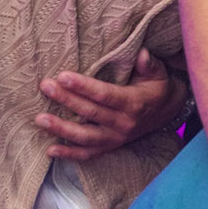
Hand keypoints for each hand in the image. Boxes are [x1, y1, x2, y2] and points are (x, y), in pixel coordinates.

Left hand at [35, 49, 185, 160]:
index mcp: (134, 103)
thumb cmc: (157, 88)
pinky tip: (50, 150)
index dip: (84, 87)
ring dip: (62, 129)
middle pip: (90, 113)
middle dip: (66, 100)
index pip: (105, 95)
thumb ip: (149, 64)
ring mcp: (116, 138)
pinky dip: (70, 154)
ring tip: (40, 119)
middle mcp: (124, 123)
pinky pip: (89, 154)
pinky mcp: (111, 146)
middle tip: (46, 87)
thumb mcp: (158, 73)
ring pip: (85, 136)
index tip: (63, 76)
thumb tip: (141, 54)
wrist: (167, 112)